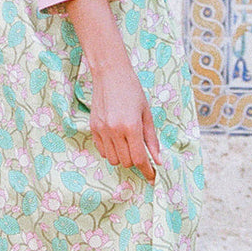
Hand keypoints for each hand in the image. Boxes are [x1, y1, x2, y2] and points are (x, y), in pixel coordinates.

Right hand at [88, 62, 160, 182]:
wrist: (110, 74)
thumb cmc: (132, 91)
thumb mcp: (146, 114)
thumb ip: (152, 139)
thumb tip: (158, 160)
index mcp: (131, 126)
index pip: (139, 159)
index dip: (147, 171)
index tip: (152, 176)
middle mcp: (115, 131)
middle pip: (126, 162)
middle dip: (136, 161)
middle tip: (141, 151)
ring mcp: (102, 130)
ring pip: (113, 160)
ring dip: (123, 157)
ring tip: (128, 143)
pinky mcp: (93, 128)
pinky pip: (102, 151)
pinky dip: (111, 151)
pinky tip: (116, 140)